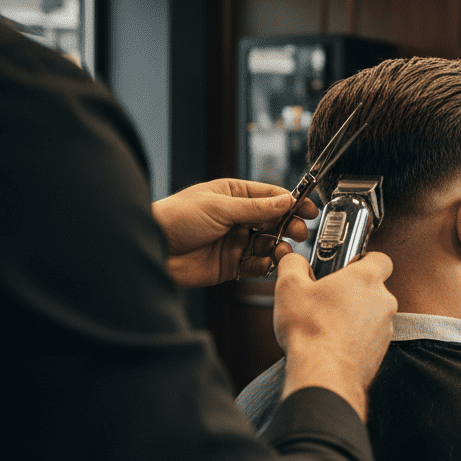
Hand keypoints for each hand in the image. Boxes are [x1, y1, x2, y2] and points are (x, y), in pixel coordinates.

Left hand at [151, 179, 318, 287]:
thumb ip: (256, 208)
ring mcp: (235, 241)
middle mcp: (237, 217)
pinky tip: (264, 263)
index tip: (308, 210)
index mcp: (233, 195)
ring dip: (277, 247)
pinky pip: (256, 265)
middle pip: (274, 221)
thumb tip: (286, 201)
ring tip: (280, 250)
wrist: (152, 249)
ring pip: (268, 243)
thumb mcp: (219, 207)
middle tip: (298, 232)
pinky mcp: (230, 264)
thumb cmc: (176, 218)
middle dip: (288, 226)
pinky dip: (263, 265)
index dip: (292, 202)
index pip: (271, 196)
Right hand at [273, 252, 396, 419]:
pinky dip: (356, 337)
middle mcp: (383, 301)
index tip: (347, 266)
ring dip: (354, 315)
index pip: (379, 257)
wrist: (324, 376)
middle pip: (373, 287)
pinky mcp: (381, 350)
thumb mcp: (289, 287)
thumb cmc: (310, 332)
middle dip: (353, 291)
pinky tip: (333, 342)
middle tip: (327, 298)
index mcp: (366, 279)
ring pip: (372, 313)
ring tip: (326, 323)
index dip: (364, 259)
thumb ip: (293, 264)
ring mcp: (385, 327)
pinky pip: (370, 336)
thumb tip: (294, 260)